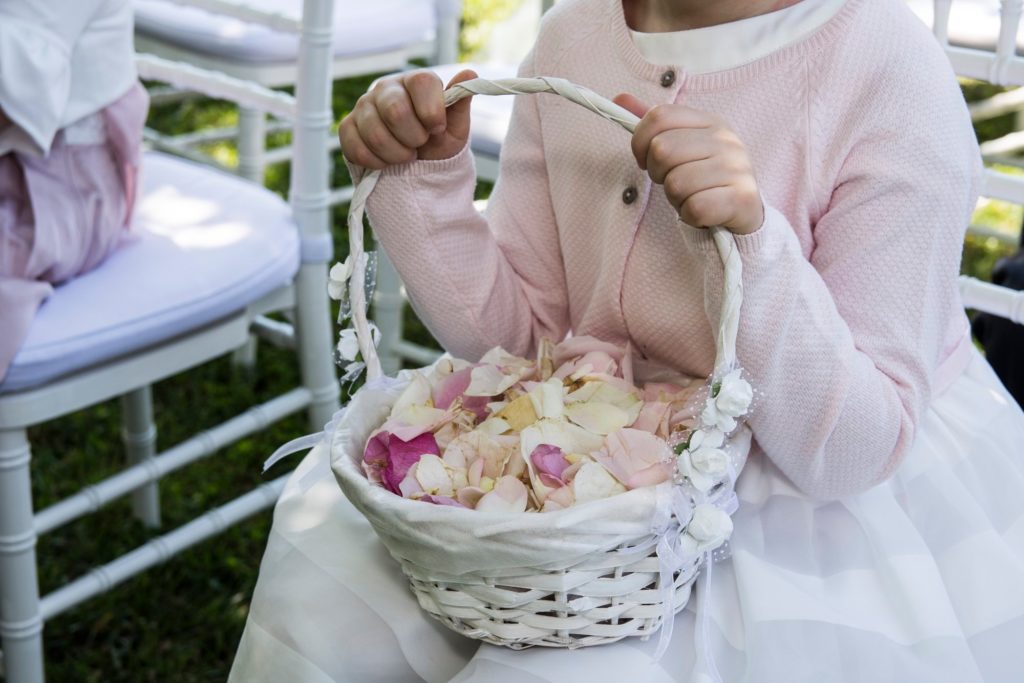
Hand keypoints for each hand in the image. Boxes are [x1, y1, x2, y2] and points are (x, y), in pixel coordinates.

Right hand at [340, 69, 476, 169]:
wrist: (417, 168)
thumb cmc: (438, 144)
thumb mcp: (455, 128)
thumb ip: (459, 103)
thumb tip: (470, 73)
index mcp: (415, 82)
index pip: (421, 83)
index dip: (431, 111)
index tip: (437, 128)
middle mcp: (387, 88)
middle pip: (395, 110)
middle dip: (413, 137)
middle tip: (420, 144)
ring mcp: (364, 107)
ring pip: (375, 133)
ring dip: (396, 155)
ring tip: (406, 156)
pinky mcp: (348, 127)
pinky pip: (355, 147)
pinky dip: (376, 162)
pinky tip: (387, 162)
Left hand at [613, 94, 763, 234]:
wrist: (742, 211)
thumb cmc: (703, 178)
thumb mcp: (681, 146)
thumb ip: (653, 125)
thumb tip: (619, 99)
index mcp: (711, 121)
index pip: (658, 116)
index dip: (640, 141)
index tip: (645, 159)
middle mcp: (726, 140)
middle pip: (662, 150)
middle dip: (658, 174)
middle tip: (674, 181)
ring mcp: (737, 168)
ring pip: (676, 183)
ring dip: (676, 198)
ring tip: (691, 196)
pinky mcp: (741, 199)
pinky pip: (694, 208)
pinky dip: (690, 215)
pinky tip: (702, 212)